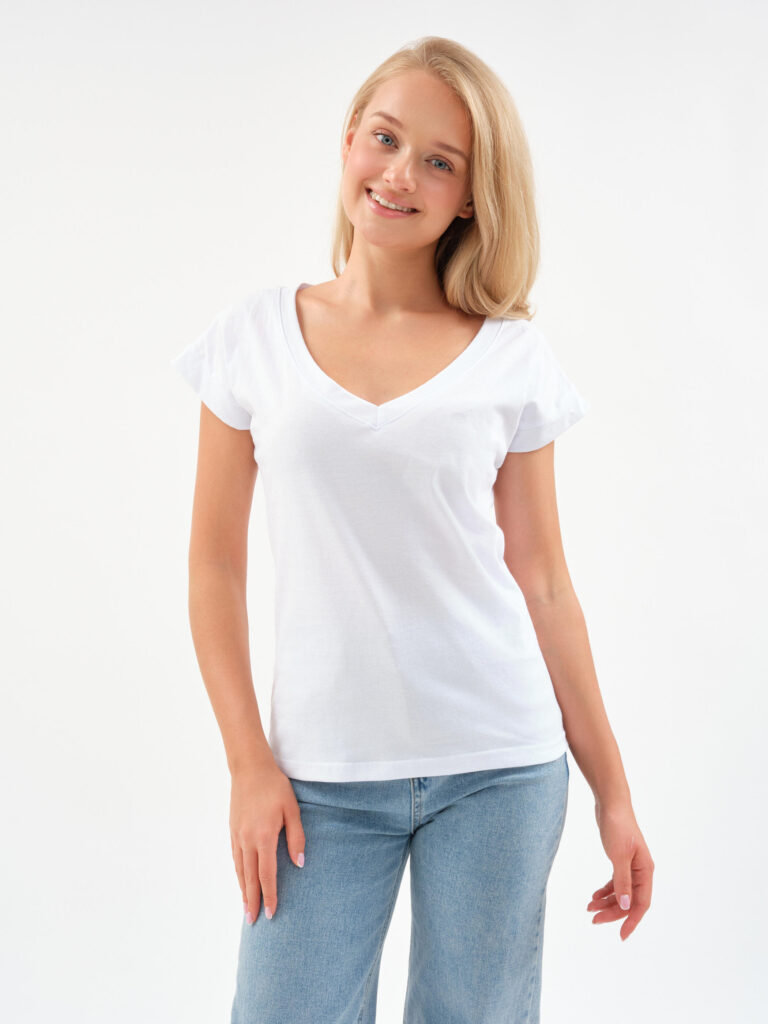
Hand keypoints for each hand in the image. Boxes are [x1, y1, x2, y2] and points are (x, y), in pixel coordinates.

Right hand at [229, 759, 305, 922]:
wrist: (250, 768)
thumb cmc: (275, 786)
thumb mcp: (292, 809)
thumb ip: (296, 837)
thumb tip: (300, 863)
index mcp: (264, 837)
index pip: (267, 874)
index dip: (270, 895)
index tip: (272, 913)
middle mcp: (247, 840)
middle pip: (250, 878)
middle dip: (253, 901)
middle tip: (254, 922)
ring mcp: (237, 835)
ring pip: (240, 870)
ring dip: (243, 890)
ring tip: (246, 908)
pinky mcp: (233, 829)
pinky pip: (235, 858)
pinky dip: (238, 873)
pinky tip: (241, 880)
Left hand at [588, 801, 653, 940]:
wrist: (610, 804)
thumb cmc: (617, 826)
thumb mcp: (619, 856)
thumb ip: (622, 882)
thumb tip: (626, 906)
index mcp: (645, 870)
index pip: (642, 903)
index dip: (632, 920)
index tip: (621, 935)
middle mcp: (641, 870)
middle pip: (629, 900)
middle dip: (613, 912)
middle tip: (593, 920)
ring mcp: (631, 866)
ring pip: (621, 892)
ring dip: (606, 902)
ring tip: (589, 909)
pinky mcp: (620, 860)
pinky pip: (615, 883)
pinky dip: (605, 891)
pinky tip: (594, 896)